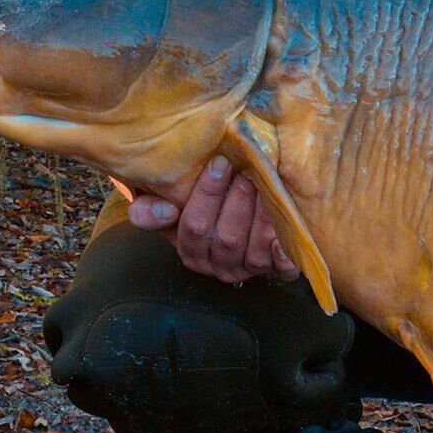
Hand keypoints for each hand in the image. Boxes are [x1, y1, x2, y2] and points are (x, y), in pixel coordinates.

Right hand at [124, 155, 300, 283]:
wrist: (236, 215)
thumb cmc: (199, 205)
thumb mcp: (168, 206)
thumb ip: (149, 210)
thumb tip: (164, 209)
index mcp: (192, 251)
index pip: (194, 227)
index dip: (207, 195)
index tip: (220, 162)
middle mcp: (220, 266)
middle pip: (227, 239)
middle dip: (238, 201)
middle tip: (247, 171)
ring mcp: (250, 269)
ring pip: (254, 250)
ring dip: (262, 217)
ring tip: (267, 185)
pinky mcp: (279, 271)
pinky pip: (283, 268)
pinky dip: (284, 252)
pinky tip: (284, 232)